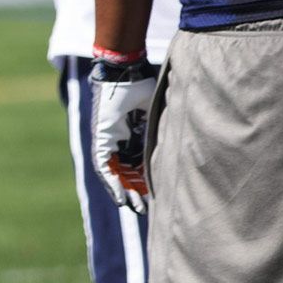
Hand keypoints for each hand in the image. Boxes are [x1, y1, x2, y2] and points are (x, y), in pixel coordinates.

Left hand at [89, 59, 158, 211]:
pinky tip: (120, 197)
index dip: (146, 179)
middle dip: (136, 191)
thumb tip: (181, 142)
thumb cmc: (140, 86)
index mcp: (134, 133)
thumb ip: (161, 128)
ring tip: (135, 207)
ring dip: (125, 191)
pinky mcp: (101, 140)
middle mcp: (120, 140)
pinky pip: (105, 167)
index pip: (140, 162)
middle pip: (127, 171)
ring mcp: (109, 140)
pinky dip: (113, 182)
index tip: (156, 194)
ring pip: (116, 173)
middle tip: (145, 208)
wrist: (122, 74)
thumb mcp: (155, 112)